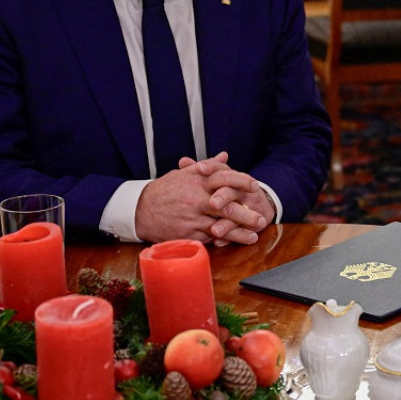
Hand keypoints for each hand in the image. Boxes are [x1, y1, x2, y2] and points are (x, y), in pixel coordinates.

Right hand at [136, 152, 269, 244]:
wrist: (139, 209)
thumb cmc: (165, 190)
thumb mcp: (184, 174)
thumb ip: (208, 166)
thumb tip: (225, 156)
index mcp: (197, 181)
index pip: (224, 178)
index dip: (241, 181)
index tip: (255, 186)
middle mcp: (196, 199)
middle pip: (226, 206)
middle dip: (246, 214)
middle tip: (261, 218)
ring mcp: (192, 218)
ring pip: (220, 227)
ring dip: (238, 233)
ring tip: (253, 236)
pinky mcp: (187, 233)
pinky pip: (208, 238)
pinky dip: (221, 240)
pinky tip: (233, 243)